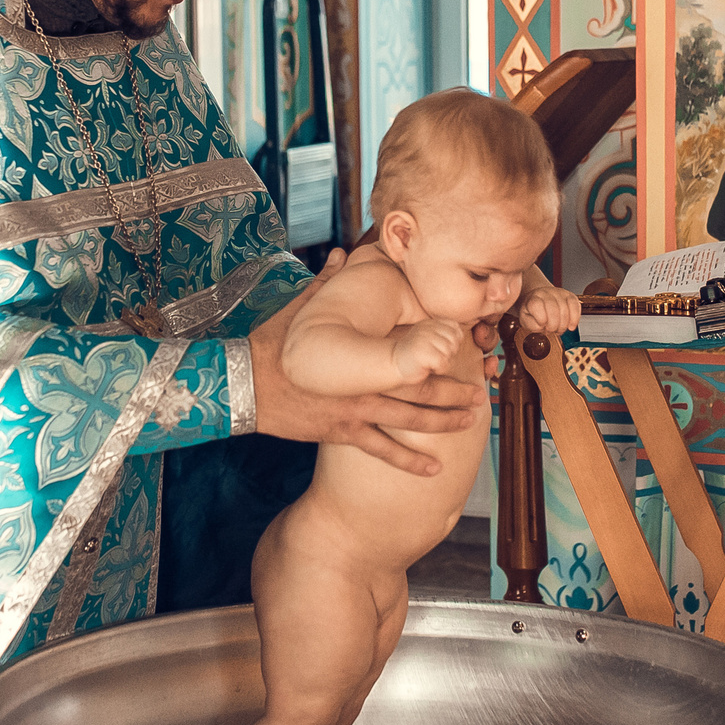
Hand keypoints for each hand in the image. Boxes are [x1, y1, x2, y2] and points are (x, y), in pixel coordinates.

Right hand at [249, 258, 483, 476]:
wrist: (244, 386)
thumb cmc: (271, 346)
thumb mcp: (300, 309)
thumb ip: (327, 284)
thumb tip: (341, 255)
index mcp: (358, 351)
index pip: (409, 349)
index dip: (440, 351)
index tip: (465, 348)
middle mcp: (364, 383)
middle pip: (419, 388)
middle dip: (453, 390)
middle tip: (481, 391)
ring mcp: (355, 410)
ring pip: (409, 419)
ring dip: (442, 421)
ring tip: (469, 421)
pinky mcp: (342, 431)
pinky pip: (382, 449)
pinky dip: (409, 460)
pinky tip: (434, 469)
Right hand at [390, 318, 467, 383]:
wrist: (392, 365)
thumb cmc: (414, 356)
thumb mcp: (429, 339)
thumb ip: (444, 334)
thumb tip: (461, 336)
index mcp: (430, 323)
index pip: (455, 329)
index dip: (452, 342)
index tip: (438, 349)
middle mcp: (427, 328)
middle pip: (455, 341)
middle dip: (449, 353)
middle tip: (433, 357)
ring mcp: (424, 338)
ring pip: (450, 352)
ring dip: (443, 362)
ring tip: (429, 362)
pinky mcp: (423, 352)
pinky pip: (443, 362)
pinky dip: (438, 369)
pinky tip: (427, 367)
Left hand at [514, 284, 581, 336]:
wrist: (540, 301)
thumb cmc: (532, 313)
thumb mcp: (525, 320)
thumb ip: (531, 324)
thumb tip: (543, 325)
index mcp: (533, 298)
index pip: (536, 305)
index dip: (540, 319)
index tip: (542, 325)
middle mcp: (546, 292)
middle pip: (553, 309)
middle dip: (553, 325)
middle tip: (551, 331)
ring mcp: (559, 292)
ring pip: (565, 309)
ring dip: (563, 325)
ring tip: (559, 329)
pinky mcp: (570, 295)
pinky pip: (576, 305)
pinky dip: (575, 319)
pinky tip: (571, 327)